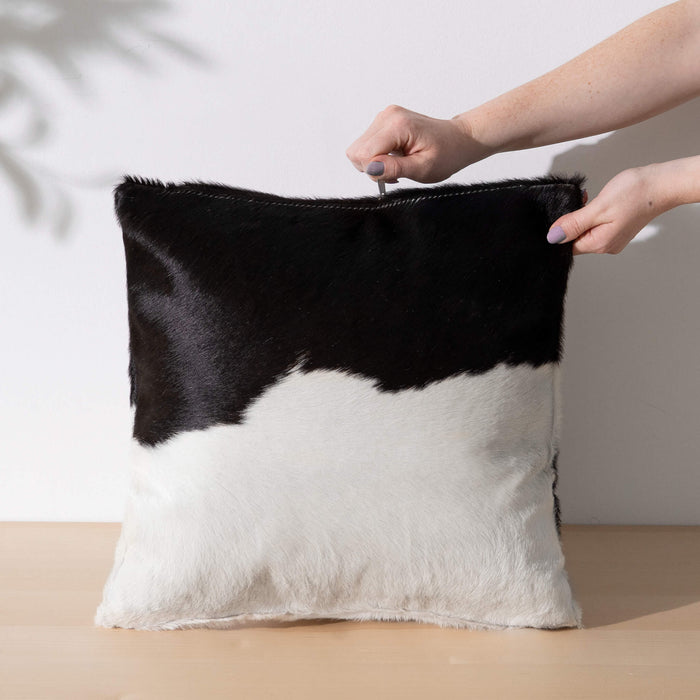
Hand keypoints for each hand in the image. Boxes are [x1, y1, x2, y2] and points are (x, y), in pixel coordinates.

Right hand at [345, 105, 492, 183]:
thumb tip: (371, 169)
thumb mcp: (422, 168)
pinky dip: (377, 157)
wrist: (457, 140)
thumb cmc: (445, 154)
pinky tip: (395, 158)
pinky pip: (366, 145)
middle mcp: (387, 116)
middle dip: (372, 168)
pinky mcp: (383, 122)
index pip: (364, 153)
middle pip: (357, 151)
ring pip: (359, 149)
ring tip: (398, 164)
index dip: (374, 170)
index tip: (394, 174)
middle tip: (396, 171)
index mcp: (397, 125)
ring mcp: (384, 117)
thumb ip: (395, 168)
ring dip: (375, 163)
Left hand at [547, 165, 670, 254]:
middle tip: (580, 203)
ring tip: (590, 200)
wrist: (662, 184)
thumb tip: (553, 237)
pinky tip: (596, 202)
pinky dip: (592, 214)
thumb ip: (574, 224)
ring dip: (582, 215)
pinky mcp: (617, 229)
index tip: (564, 215)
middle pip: (575, 239)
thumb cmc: (636, 193)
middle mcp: (607, 245)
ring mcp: (613, 238)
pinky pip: (596, 226)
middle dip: (572, 222)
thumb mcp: (598, 208)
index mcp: (600, 244)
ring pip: (585, 231)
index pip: (568, 246)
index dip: (561, 231)